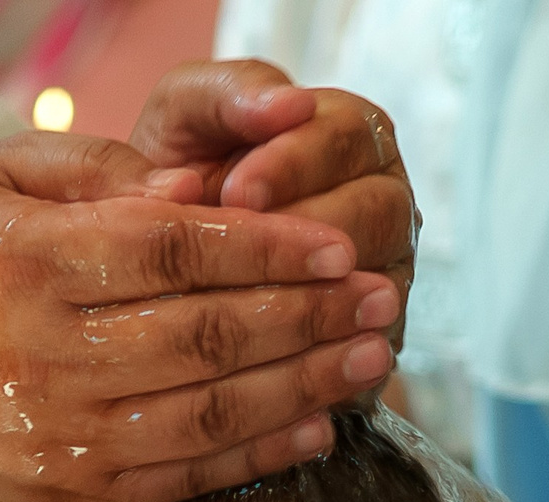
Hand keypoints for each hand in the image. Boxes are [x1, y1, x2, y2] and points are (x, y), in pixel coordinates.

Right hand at [0, 127, 396, 501]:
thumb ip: (106, 175)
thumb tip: (212, 185)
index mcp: (27, 266)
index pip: (173, 258)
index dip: (268, 253)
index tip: (339, 246)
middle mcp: (44, 358)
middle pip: (204, 340)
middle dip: (307, 320)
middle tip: (381, 300)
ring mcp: (59, 436)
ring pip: (204, 415)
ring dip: (301, 391)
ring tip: (369, 361)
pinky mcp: (69, 492)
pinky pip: (180, 477)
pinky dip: (254, 458)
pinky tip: (315, 430)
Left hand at [129, 65, 416, 339]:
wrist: (162, 271)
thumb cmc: (181, 180)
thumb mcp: (188, 118)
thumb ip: (230, 93)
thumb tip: (289, 102)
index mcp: (349, 135)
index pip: (346, 138)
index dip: (294, 164)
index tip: (237, 191)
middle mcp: (382, 201)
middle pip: (377, 213)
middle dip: (307, 232)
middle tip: (244, 253)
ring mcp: (386, 274)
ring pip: (375, 286)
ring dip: (314, 297)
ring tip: (249, 306)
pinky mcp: (371, 341)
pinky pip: (361, 350)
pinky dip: (317, 357)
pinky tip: (263, 361)